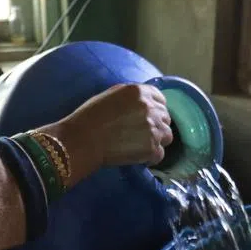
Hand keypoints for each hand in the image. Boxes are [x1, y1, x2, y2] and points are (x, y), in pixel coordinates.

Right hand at [47, 84, 173, 180]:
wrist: (83, 140)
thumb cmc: (90, 117)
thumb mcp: (111, 96)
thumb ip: (131, 97)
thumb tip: (142, 103)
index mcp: (140, 92)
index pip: (161, 99)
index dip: (155, 109)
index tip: (148, 118)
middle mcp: (150, 108)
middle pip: (166, 118)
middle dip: (157, 125)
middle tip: (141, 134)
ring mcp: (153, 129)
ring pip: (167, 136)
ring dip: (157, 141)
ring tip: (140, 146)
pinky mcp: (151, 148)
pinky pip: (159, 154)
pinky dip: (150, 157)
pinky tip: (138, 157)